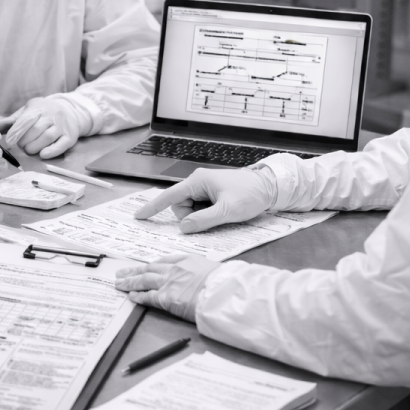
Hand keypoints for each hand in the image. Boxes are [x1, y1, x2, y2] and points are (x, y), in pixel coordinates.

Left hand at [0, 97, 92, 158]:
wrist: (71, 111)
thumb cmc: (44, 112)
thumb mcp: (29, 110)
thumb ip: (13, 120)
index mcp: (39, 108)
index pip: (26, 119)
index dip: (16, 131)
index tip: (8, 141)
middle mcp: (52, 116)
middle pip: (36, 129)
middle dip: (25, 140)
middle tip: (20, 146)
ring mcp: (62, 127)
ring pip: (48, 137)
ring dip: (35, 146)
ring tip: (29, 150)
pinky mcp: (69, 137)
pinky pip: (61, 145)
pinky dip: (52, 151)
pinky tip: (43, 155)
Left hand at [115, 254, 220, 321]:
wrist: (224, 292)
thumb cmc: (225, 283)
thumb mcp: (214, 270)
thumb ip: (203, 272)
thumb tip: (203, 277)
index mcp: (188, 260)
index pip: (165, 261)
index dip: (152, 264)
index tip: (144, 266)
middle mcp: (175, 269)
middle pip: (150, 268)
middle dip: (135, 270)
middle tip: (122, 272)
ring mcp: (169, 282)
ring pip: (144, 280)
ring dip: (130, 281)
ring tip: (119, 283)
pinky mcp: (166, 298)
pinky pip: (148, 296)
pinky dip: (138, 296)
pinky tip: (130, 296)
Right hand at [134, 167, 275, 232]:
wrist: (270, 187)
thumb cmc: (250, 194)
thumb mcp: (227, 211)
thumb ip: (203, 220)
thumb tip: (183, 227)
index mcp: (198, 181)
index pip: (169, 196)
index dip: (153, 207)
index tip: (139, 216)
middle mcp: (198, 182)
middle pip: (180, 206)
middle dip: (190, 217)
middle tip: (212, 218)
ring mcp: (204, 188)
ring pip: (190, 209)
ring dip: (200, 217)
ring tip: (221, 214)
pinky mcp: (211, 194)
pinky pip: (200, 208)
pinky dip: (206, 215)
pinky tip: (221, 213)